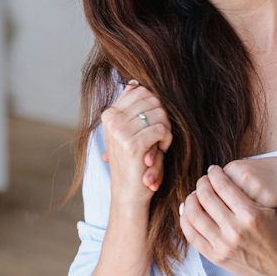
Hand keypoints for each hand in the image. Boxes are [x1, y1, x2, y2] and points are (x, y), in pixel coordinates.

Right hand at [100, 81, 173, 204]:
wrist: (129, 192)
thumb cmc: (134, 161)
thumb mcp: (130, 130)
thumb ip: (131, 107)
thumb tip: (133, 83)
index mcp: (110, 114)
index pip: (141, 90)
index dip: (155, 104)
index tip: (153, 123)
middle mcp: (112, 120)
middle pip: (153, 99)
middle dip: (163, 116)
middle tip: (160, 135)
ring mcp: (120, 131)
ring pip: (160, 113)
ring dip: (166, 129)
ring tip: (160, 144)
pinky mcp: (132, 145)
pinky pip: (161, 129)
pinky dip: (167, 139)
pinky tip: (161, 150)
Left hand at [179, 165, 276, 275]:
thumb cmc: (274, 234)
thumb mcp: (266, 210)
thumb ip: (244, 195)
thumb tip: (219, 179)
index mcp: (249, 214)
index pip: (222, 185)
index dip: (214, 173)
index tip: (213, 170)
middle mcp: (234, 230)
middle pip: (206, 197)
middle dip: (201, 184)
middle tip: (203, 181)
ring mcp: (222, 245)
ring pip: (194, 215)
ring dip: (191, 200)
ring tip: (195, 195)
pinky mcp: (215, 257)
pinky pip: (191, 235)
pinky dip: (185, 219)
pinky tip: (188, 211)